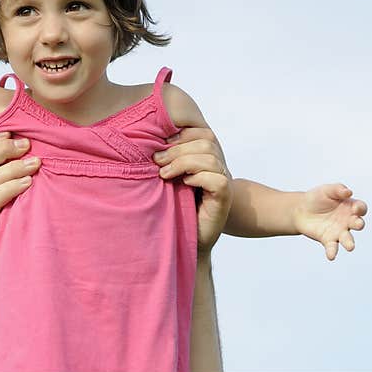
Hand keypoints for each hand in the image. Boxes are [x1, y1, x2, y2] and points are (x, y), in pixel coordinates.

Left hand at [153, 127, 232, 252]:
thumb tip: (148, 139)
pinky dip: (198, 177)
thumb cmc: (174, 207)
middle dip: (177, 148)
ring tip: (165, 174)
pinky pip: (216, 179)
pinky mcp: (224, 197)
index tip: (160, 143)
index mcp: (206, 157)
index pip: (202, 132)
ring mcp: (223, 180)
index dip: (182, 134)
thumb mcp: (168, 177)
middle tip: (157, 161)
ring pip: (210, 157)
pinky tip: (184, 184)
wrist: (186, 239)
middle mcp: (218, 166)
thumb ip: (166, 159)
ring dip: (183, 162)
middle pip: (206, 140)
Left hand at [293, 183, 367, 260]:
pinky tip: (331, 256)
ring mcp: (339, 231)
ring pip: (348, 239)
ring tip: (350, 246)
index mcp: (350, 207)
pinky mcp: (328, 239)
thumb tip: (348, 192)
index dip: (360, 208)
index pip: (361, 208)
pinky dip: (332, 252)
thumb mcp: (326, 190)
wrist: (300, 210)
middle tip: (357, 224)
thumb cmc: (317, 198)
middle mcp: (348, 221)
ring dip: (349, 242)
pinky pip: (332, 247)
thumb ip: (337, 189)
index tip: (355, 208)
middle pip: (358, 224)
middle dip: (359, 224)